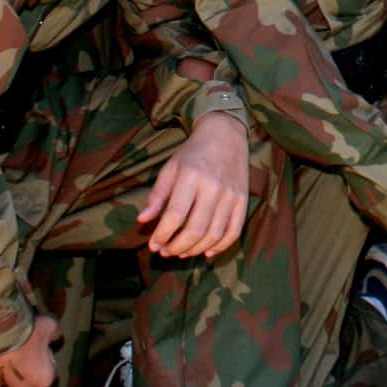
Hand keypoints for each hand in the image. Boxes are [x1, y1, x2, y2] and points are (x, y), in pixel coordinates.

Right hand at [0, 313, 59, 386]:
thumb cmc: (26, 333)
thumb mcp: (50, 326)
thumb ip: (55, 334)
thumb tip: (55, 336)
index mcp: (44, 379)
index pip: (49, 370)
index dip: (45, 356)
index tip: (39, 346)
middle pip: (28, 378)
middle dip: (25, 366)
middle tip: (21, 347)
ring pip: (8, 379)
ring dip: (8, 368)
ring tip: (5, 349)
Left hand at [139, 110, 249, 259]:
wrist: (226, 134)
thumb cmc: (193, 153)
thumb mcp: (170, 168)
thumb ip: (157, 195)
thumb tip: (142, 220)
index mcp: (191, 176)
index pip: (175, 215)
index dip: (162, 235)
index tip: (153, 245)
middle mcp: (214, 187)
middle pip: (196, 229)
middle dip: (177, 247)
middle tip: (165, 252)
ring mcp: (231, 195)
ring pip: (214, 234)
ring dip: (195, 250)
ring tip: (181, 252)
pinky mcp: (243, 200)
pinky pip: (234, 231)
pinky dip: (220, 246)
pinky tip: (206, 251)